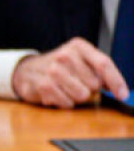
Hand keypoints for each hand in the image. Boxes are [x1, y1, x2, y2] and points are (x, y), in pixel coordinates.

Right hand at [12, 37, 128, 108]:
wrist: (27, 70)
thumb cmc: (58, 67)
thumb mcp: (79, 61)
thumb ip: (99, 71)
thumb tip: (118, 88)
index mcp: (78, 47)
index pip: (103, 64)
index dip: (116, 81)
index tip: (123, 95)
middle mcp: (65, 55)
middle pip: (94, 84)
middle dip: (89, 89)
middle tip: (76, 84)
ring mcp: (53, 70)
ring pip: (82, 95)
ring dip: (76, 97)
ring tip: (65, 89)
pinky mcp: (43, 84)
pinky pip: (67, 102)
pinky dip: (64, 103)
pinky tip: (57, 94)